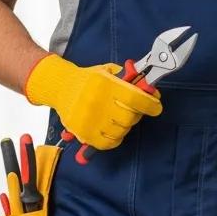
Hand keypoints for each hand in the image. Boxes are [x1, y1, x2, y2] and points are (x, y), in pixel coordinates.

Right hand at [23, 54, 162, 150]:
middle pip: (130, 117)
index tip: (156, 107)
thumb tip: (149, 89)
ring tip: (120, 118)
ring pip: (121, 131)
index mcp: (106, 85)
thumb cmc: (88, 79)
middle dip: (137, 114)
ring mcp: (89, 119)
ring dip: (126, 126)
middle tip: (135, 110)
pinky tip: (114, 131)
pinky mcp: (82, 132)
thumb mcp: (109, 72)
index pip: (136, 98)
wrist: (61, 86)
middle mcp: (97, 102)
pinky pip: (106, 143)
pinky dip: (114, 139)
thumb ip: (129, 79)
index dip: (150, 104)